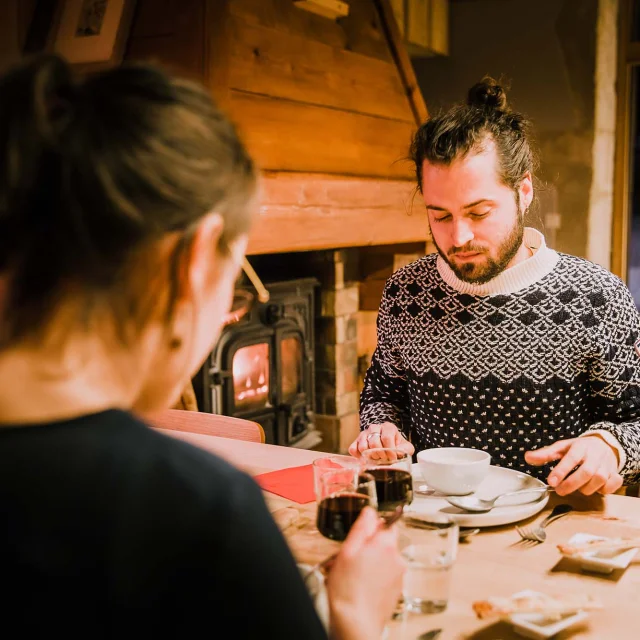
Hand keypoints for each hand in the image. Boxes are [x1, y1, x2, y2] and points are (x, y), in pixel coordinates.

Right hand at [326, 507, 403, 639]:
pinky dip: (377, 576)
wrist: (356, 623)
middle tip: (353, 556)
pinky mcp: (397, 590)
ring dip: (374, 561)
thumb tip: (370, 511)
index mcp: (385, 544)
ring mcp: (399, 575)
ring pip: (386, 558)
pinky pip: (387, 574)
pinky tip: (362, 584)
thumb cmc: (347, 590)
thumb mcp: (347, 551)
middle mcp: (397, 558)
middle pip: (386, 541)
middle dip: (372, 545)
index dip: (371, 528)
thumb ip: (362, 527)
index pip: (386, 522)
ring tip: (355, 573)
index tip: (360, 536)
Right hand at [348, 422, 413, 457]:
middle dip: (380, 454)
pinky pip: (353, 449)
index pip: (387, 438)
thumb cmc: (396, 445)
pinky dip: (358, 456)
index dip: (390, 450)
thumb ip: (406, 450)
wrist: (386, 443)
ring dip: (370, 456)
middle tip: (384, 458)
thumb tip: (399, 454)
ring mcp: (364, 433)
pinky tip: (365, 458)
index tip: (393, 458)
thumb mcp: (405, 447)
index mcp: (388, 427)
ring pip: (363, 446)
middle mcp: (375, 427)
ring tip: (376, 458)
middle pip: (374, 443)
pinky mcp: (356, 440)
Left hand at [525, 436, 622, 495]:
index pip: (570, 458)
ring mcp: (607, 465)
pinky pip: (612, 485)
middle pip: (586, 472)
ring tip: (576, 488)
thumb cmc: (579, 448)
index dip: (561, 471)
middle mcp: (595, 455)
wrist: (604, 445)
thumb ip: (545, 454)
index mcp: (580, 446)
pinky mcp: (615, 474)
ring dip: (586, 488)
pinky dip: (604, 490)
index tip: (551, 481)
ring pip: (599, 480)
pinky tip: (594, 489)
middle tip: (559, 491)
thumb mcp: (562, 447)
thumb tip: (527, 458)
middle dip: (571, 484)